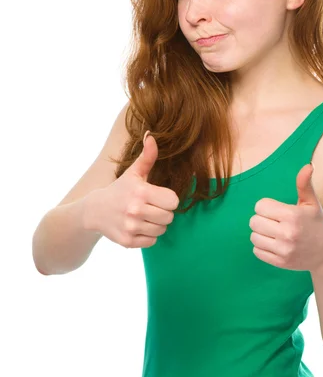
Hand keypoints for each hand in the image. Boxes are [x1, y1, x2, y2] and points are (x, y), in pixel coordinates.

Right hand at [84, 131, 179, 248]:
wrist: (94, 211)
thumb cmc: (120, 190)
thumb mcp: (133, 172)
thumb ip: (147, 156)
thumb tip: (151, 135)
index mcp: (141, 191)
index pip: (173, 201)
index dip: (168, 199)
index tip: (158, 197)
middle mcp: (135, 210)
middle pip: (169, 217)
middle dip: (163, 212)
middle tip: (151, 208)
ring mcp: (131, 227)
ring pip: (162, 230)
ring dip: (156, 225)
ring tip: (144, 217)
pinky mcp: (127, 241)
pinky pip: (152, 241)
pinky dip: (148, 236)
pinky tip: (138, 227)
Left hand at [249, 163, 322, 272]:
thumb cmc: (316, 224)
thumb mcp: (311, 203)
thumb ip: (305, 184)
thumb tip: (308, 166)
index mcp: (292, 215)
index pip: (260, 206)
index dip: (266, 207)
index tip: (276, 210)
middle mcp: (287, 233)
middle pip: (253, 221)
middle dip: (262, 220)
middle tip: (274, 222)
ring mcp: (283, 250)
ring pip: (253, 236)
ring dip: (260, 234)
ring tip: (273, 233)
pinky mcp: (280, 262)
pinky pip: (257, 251)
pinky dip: (262, 247)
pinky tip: (274, 244)